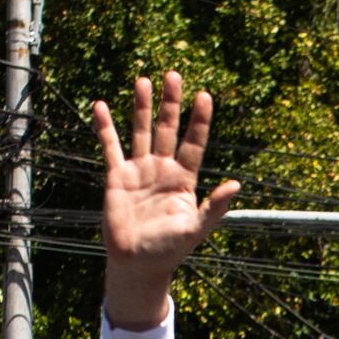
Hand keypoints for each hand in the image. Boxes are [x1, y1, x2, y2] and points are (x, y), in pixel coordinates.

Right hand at [92, 72, 241, 327]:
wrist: (137, 264)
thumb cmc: (169, 250)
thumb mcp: (196, 229)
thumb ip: (215, 207)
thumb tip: (236, 184)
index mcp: (184, 179)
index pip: (195, 143)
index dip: (199, 120)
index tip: (205, 96)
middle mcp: (163, 169)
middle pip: (167, 128)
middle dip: (171, 103)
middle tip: (174, 75)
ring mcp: (139, 170)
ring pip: (141, 132)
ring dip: (142, 107)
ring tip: (144, 80)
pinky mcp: (117, 177)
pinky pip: (111, 147)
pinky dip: (105, 127)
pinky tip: (101, 106)